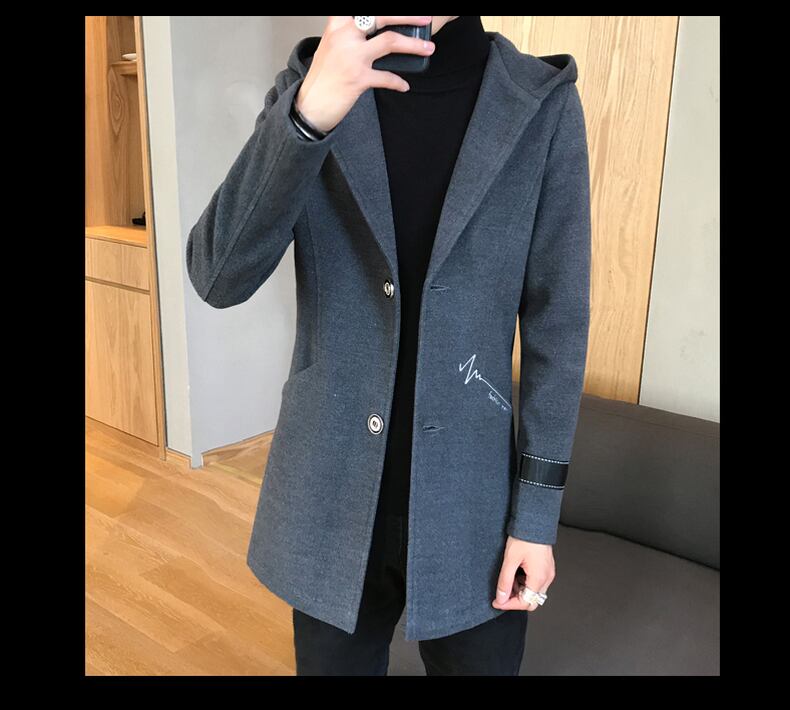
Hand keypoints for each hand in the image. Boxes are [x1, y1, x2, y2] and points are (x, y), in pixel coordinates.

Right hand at [295, 15, 435, 132]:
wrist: (309, 106)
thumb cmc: (323, 77)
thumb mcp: (332, 46)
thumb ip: (351, 34)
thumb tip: (380, 32)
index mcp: (338, 24)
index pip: (364, 9)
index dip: (389, 10)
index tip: (403, 12)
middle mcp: (344, 36)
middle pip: (382, 16)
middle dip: (408, 15)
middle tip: (426, 17)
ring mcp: (351, 57)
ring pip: (390, 42)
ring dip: (414, 45)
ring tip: (429, 48)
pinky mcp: (358, 78)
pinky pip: (387, 77)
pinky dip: (398, 81)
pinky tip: (405, 85)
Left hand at [492, 536, 555, 610]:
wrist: (534, 521)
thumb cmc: (524, 537)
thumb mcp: (510, 560)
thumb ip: (505, 581)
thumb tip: (501, 597)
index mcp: (539, 578)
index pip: (525, 602)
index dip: (509, 604)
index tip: (497, 602)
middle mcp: (546, 578)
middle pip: (532, 600)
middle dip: (515, 600)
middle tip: (502, 594)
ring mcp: (548, 573)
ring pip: (534, 592)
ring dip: (520, 591)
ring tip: (507, 580)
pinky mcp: (546, 567)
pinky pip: (536, 582)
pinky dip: (524, 583)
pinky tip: (515, 574)